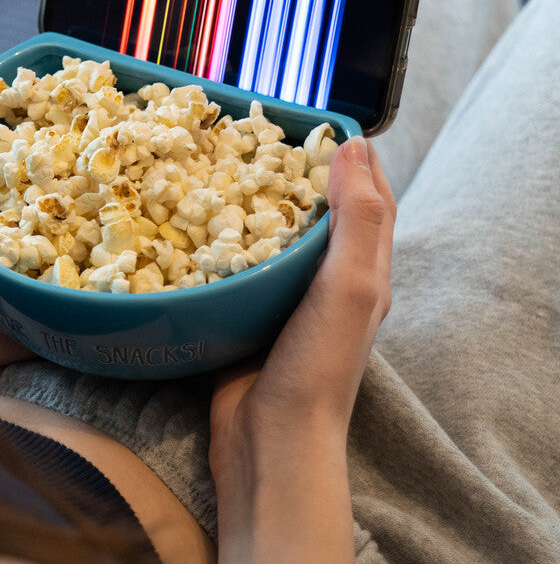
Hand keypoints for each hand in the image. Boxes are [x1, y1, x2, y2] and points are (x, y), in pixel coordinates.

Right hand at [209, 137, 395, 483]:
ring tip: (222, 165)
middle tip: (259, 136)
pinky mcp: (245, 318)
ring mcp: (286, 303)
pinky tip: (194, 224)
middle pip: (320, 214)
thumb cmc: (317, 366)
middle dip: (298, 173)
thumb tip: (353, 146)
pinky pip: (236, 268)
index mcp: (364, 272)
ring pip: (274, 239)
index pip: (370, 199)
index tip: (318, 120)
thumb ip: (357, 218)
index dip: (352, 157)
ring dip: (255, 203)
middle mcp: (330, 284)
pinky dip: (222, 241)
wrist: (270, 443)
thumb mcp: (349, 286)